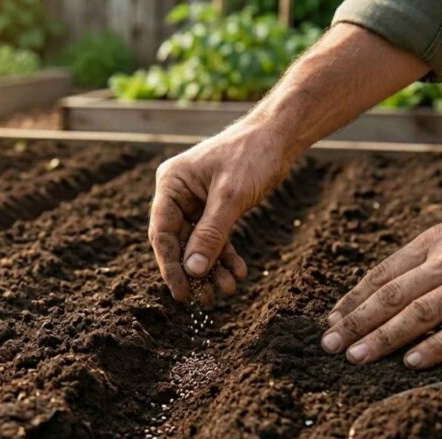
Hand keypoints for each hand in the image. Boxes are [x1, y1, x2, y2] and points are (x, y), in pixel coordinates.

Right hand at [150, 122, 291, 303]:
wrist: (279, 137)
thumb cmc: (251, 155)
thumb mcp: (231, 197)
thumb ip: (210, 234)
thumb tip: (192, 271)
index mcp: (171, 184)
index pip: (161, 232)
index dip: (170, 265)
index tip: (181, 292)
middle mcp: (178, 194)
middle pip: (178, 242)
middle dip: (193, 271)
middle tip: (203, 299)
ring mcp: (196, 202)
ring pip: (198, 244)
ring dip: (211, 268)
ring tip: (227, 289)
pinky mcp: (216, 208)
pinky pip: (216, 238)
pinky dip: (226, 256)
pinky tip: (238, 272)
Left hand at [321, 190, 441, 368]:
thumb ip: (433, 255)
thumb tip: (401, 278)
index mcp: (435, 243)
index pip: (383, 274)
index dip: (354, 299)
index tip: (332, 320)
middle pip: (391, 296)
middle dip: (355, 322)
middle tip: (329, 345)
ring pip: (417, 314)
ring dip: (382, 338)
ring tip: (356, 357)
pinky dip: (435, 346)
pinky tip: (412, 362)